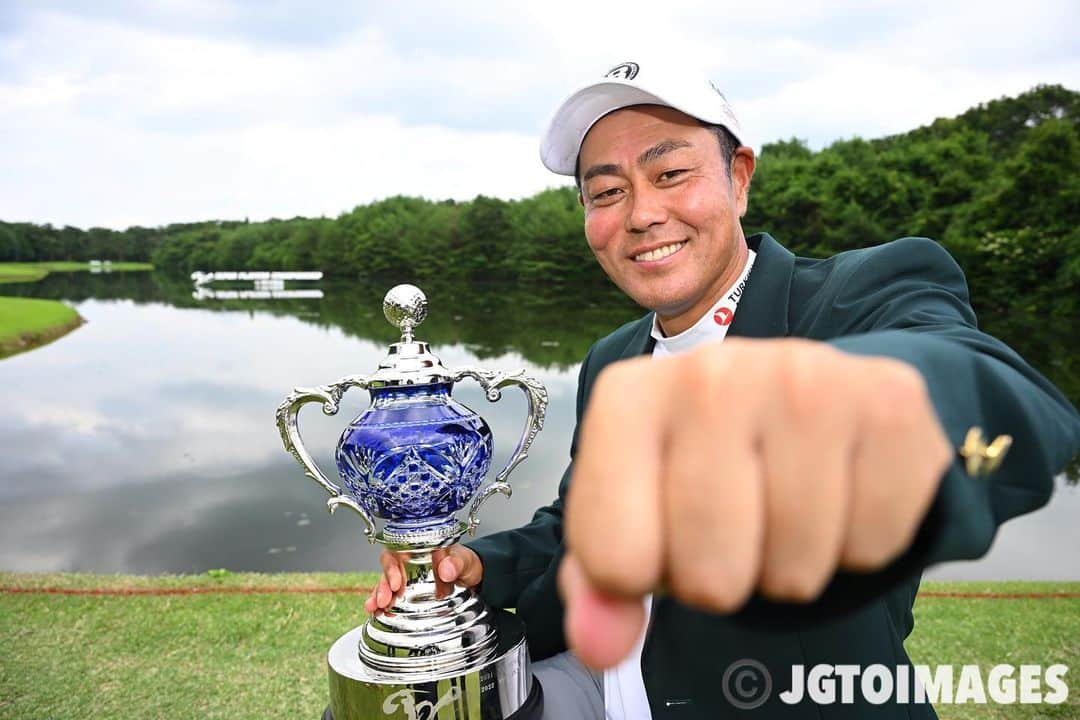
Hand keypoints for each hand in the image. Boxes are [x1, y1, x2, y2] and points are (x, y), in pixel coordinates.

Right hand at [363, 545, 483, 614]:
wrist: (471, 575)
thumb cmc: (465, 562)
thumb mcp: (464, 560)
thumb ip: (456, 563)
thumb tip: (446, 570)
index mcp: (419, 548)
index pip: (398, 552)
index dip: (392, 566)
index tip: (396, 583)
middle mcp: (409, 561)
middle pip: (388, 569)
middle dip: (382, 585)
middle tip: (383, 600)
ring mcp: (407, 577)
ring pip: (386, 583)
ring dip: (378, 596)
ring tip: (374, 608)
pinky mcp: (408, 592)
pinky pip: (391, 596)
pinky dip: (383, 605)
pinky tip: (378, 613)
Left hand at [560, 338, 952, 667]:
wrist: (809, 397)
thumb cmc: (705, 466)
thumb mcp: (635, 513)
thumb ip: (599, 586)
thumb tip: (597, 644)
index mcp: (627, 399)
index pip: (615, 560)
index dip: (644, 579)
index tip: (660, 538)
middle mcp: (708, 373)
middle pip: (708, 577)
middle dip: (721, 581)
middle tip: (733, 531)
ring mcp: (803, 378)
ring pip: (794, 570)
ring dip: (791, 567)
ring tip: (782, 509)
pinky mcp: (888, 400)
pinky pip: (872, 545)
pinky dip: (859, 546)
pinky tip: (839, 492)